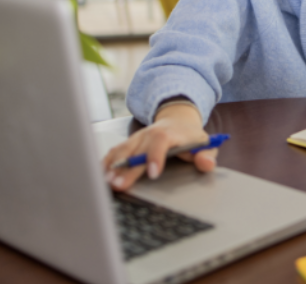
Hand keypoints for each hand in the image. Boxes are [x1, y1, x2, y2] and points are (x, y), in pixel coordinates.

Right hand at [103, 104, 217, 191]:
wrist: (178, 120)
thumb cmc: (190, 137)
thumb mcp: (204, 144)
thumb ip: (207, 155)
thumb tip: (206, 163)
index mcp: (169, 134)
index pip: (160, 142)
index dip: (155, 156)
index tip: (153, 173)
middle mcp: (149, 134)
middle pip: (136, 150)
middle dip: (127, 168)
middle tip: (119, 186)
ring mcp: (136, 138)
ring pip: (121, 150)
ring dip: (112, 166)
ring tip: (106, 183)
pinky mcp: (128, 144)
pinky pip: (114, 152)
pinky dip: (105, 163)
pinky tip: (98, 176)